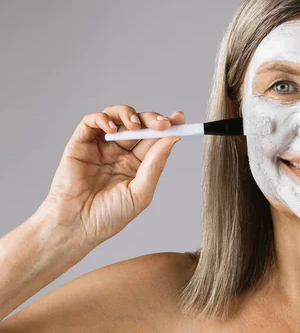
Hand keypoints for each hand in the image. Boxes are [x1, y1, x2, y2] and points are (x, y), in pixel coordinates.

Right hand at [37, 105, 184, 250]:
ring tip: (135, 126)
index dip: (168, 126)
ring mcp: (101, 146)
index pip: (155, 139)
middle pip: (140, 124)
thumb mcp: (140, 192)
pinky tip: (112, 129)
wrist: (77, 227)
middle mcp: (120, 152)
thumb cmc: (109, 216)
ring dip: (129, 114)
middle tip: (162, 123)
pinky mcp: (80, 143)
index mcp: (137, 164)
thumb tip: (173, 139)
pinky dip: (103, 118)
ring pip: (117, 116)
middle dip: (152, 119)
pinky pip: (91, 121)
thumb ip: (155, 165)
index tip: (180, 119)